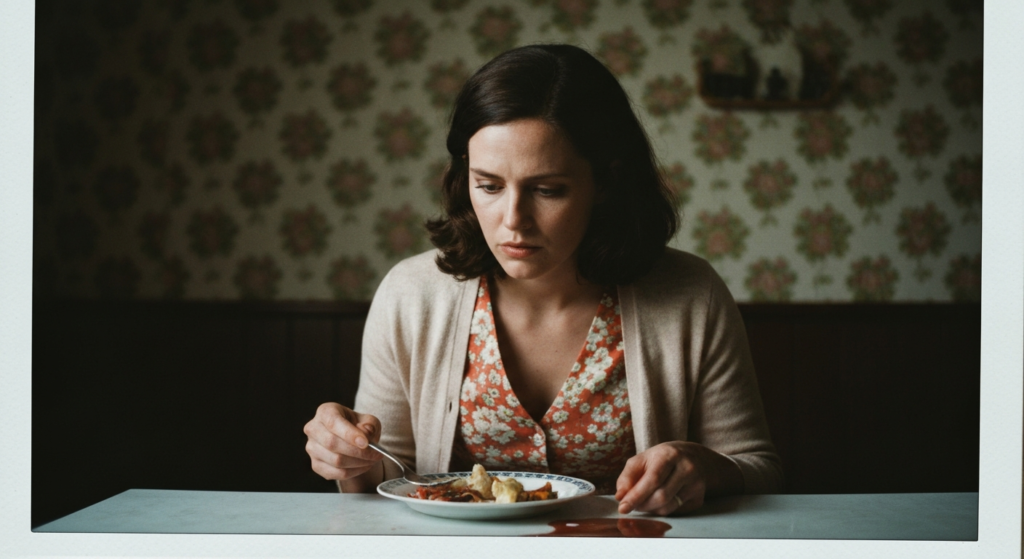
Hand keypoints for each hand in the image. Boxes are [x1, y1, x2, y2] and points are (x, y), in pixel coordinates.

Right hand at [303, 402, 382, 482]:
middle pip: (332, 443)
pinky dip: (354, 472)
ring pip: (335, 460)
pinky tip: (364, 466)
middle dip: (358, 452)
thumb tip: (366, 432)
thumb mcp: (368, 420)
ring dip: (358, 463)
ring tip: (372, 460)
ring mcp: (312, 448)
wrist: (350, 439)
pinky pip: (336, 473)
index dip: (349, 434)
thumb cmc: (358, 426)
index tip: (365, 443)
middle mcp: (313, 429)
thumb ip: (370, 424)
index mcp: (325, 412)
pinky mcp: (316, 465)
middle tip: (376, 454)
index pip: (333, 422)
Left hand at [614, 441, 739, 515]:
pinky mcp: (699, 498)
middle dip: (642, 504)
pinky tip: (659, 500)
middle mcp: (686, 468)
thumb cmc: (662, 458)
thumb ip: (628, 476)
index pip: (653, 479)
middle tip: (631, 505)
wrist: (695, 457)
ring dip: (650, 509)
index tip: (623, 507)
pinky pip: (675, 512)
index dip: (636, 495)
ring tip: (644, 501)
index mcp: (669, 455)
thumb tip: (620, 496)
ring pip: (668, 507)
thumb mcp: (643, 459)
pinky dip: (662, 510)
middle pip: (661, 496)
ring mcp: (696, 484)